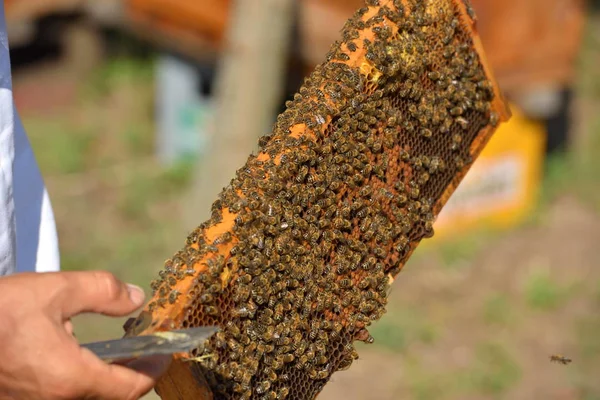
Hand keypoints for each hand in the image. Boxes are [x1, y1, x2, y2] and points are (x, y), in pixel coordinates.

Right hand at [0, 271, 170, 399]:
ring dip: (106, 380)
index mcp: (69, 379)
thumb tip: (136, 298)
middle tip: (143, 351)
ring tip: (116, 354)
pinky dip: (80, 383)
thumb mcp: (55, 290)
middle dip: (132, 376)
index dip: (153, 371)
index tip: (165, 353)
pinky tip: (77, 359)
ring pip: (86, 399)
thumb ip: (103, 292)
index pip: (130, 388)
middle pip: (110, 398)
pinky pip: (62, 396)